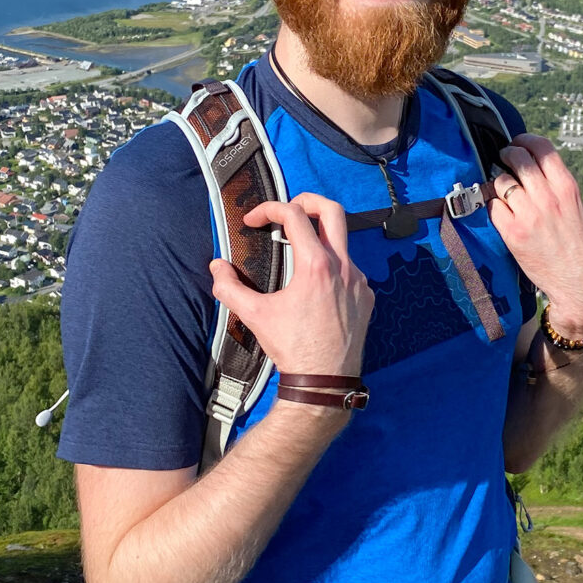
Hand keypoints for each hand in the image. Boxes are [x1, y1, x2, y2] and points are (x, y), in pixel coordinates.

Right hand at [210, 192, 373, 378]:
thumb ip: (229, 288)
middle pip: (332, 210)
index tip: (253, 221)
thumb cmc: (292, 348)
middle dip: (307, 201)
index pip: (293, 215)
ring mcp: (359, 280)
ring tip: (297, 252)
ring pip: (342, 242)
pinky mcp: (366, 296)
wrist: (324, 381)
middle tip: (288, 210)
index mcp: (316, 265)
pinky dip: (332, 267)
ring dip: (319, 239)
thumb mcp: (255, 315)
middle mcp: (343, 266)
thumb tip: (217, 267)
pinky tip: (315, 286)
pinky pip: (351, 269)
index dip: (268, 209)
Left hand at [488, 134, 582, 335]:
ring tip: (502, 189)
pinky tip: (500, 211)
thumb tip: (531, 169)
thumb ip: (556, 188)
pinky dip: (493, 206)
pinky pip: (493, 207)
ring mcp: (529, 215)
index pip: (542, 148)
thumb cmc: (581, 247)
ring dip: (498, 182)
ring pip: (501, 181)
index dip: (525, 140)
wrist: (582, 284)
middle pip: (518, 159)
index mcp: (567, 188)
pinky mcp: (513, 234)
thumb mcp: (576, 208)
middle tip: (504, 159)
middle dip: (507, 154)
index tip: (518, 142)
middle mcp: (548, 197)